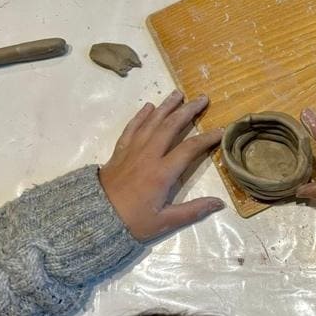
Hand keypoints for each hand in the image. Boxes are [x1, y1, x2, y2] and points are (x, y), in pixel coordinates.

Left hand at [99, 90, 224, 241]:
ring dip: (166, 106)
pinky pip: (132, 128)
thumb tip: (219, 203)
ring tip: (178, 93)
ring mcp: (132, 150)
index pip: (189, 149)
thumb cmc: (131, 221)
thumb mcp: (164, 222)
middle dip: (188, 111)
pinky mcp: (120, 151)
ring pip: (151, 122)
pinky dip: (141, 116)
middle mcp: (148, 155)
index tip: (221, 130)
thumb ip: (193, 211)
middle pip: (170, 126)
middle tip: (202, 99)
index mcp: (162, 172)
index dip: (207, 138)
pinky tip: (149, 106)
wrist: (94, 217)